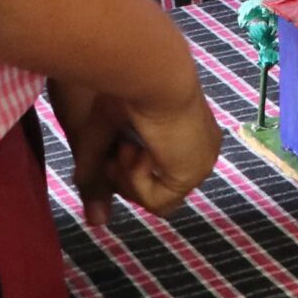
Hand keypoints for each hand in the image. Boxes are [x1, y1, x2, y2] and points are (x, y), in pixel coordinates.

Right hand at [49, 77, 220, 228]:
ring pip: (153, 200)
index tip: (118, 146)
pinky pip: (156, 203)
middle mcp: (199, 151)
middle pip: (154, 190)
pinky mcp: (193, 174)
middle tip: (120, 147)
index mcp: (189, 137)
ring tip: (130, 146)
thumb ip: (98, 175)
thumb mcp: (104, 136)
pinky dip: (137, 181)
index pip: (157, 174)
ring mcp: (199, 164)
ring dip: (129, 178)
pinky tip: (142, 152)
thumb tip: (97, 222)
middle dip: (126, 175)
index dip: (127, 170)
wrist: (148, 75)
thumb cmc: (126, 90)